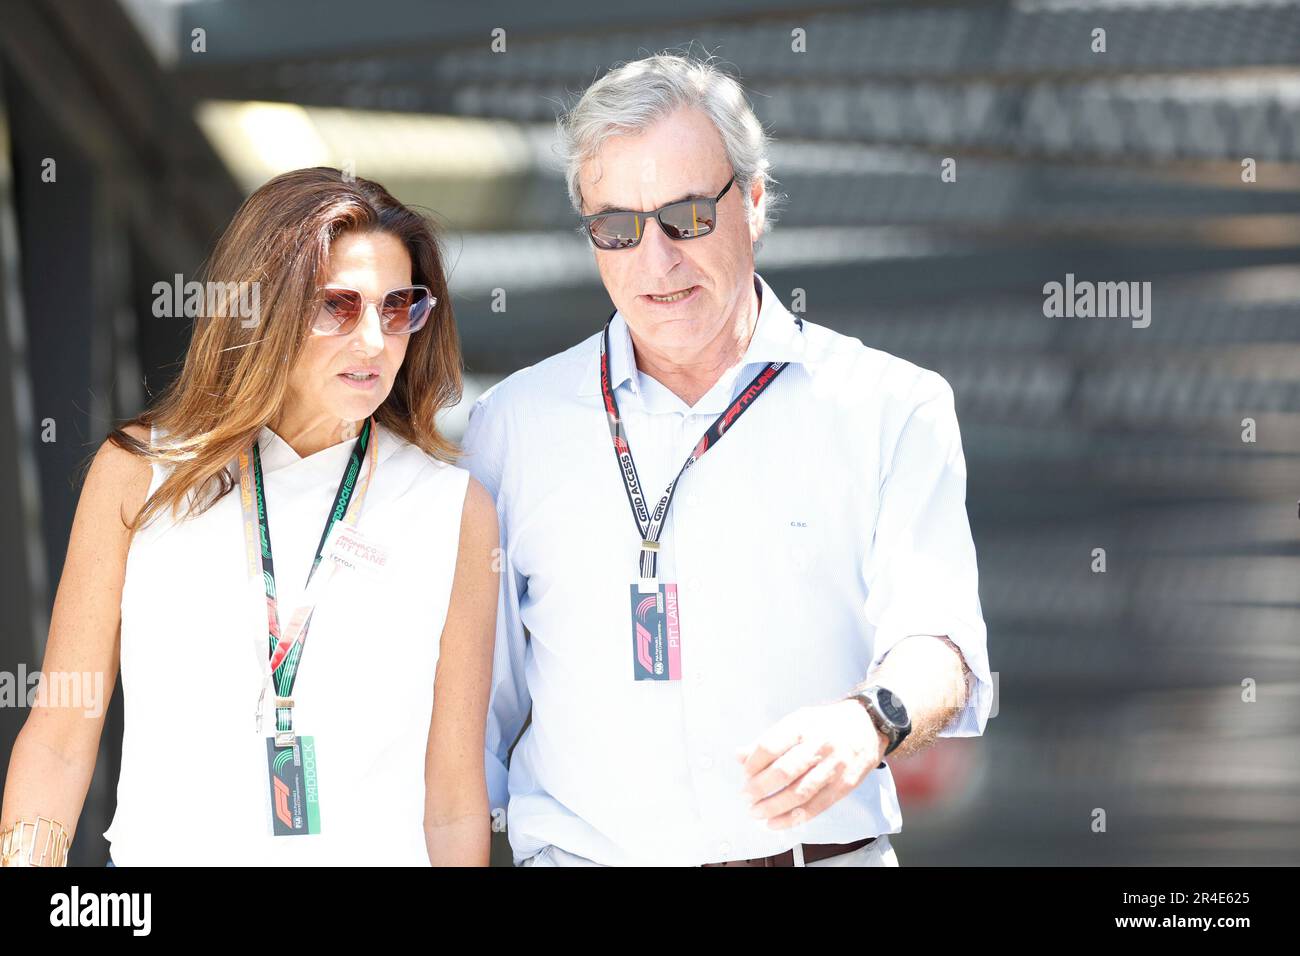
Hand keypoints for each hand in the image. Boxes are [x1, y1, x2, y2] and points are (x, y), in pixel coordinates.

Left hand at [736, 700, 887, 829]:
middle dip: (760, 788)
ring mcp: (833, 767)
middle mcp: (819, 745)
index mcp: (802, 725)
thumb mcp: (797, 720)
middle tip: (746, 797)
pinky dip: (793, 819)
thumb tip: (740, 756)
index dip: (753, 764)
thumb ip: (768, 739)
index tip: (745, 774)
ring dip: (773, 807)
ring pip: (799, 793)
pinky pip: (816, 807)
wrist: (867, 725)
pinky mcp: (844, 785)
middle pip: (783, 772)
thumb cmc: (826, 724)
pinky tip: (776, 823)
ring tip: (756, 812)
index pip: (770, 746)